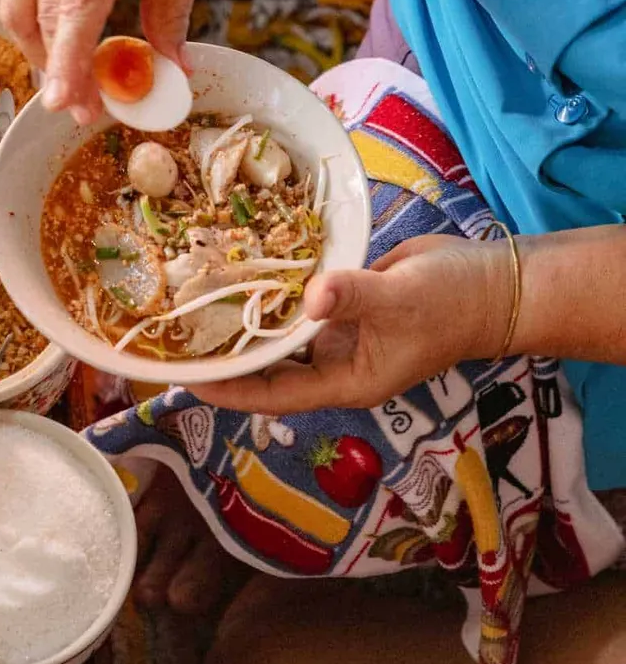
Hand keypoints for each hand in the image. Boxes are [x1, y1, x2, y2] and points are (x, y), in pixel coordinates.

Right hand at [1, 0, 215, 121]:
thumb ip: (173, 7)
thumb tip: (170, 68)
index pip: (77, 6)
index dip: (67, 61)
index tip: (63, 104)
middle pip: (43, 14)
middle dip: (59, 71)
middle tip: (86, 111)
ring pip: (21, 5)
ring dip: (43, 52)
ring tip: (75, 83)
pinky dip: (38, 22)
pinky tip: (64, 42)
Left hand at [196, 235, 514, 414]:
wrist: (488, 283)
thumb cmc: (450, 304)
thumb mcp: (401, 300)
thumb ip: (354, 297)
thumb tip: (312, 297)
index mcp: (347, 381)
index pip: (274, 393)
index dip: (230, 389)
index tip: (187, 380)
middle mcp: (335, 361)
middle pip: (267, 367)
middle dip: (226, 356)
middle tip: (174, 337)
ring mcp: (337, 331)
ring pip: (279, 333)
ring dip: (244, 321)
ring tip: (192, 304)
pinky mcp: (341, 300)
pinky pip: (295, 300)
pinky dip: (270, 290)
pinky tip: (238, 269)